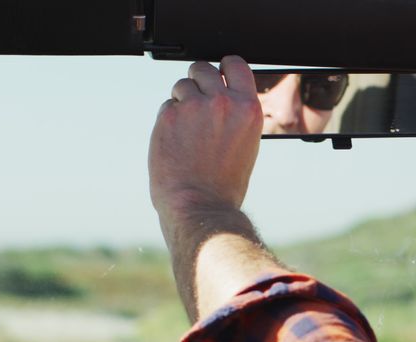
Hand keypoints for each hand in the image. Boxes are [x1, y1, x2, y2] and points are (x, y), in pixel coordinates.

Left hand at [149, 56, 262, 221]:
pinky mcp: (169, 116)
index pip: (235, 64)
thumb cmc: (224, 183)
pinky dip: (169, 120)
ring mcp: (194, 107)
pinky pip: (167, 106)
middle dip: (198, 82)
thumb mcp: (246, 143)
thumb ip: (236, 113)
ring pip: (182, 86)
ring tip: (188, 132)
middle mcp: (223, 103)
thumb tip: (221, 93)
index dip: (224, 67)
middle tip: (197, 106)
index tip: (218, 75)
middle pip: (203, 68)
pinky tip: (177, 142)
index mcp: (248, 109)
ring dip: (182, 102)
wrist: (201, 204)